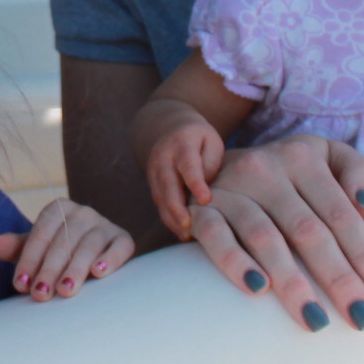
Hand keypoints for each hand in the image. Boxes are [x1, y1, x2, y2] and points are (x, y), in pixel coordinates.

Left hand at [0, 199, 135, 299]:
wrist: (93, 256)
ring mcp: (105, 225)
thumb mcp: (37, 249)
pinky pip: (120, 247)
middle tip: (41, 294)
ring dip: (75, 270)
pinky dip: (110, 259)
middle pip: (63, 242)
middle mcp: (83, 213)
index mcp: (58, 209)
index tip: (21, 285)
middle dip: (49, 270)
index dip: (29, 260)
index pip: (41, 234)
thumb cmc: (59, 253)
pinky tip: (99, 273)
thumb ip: (17, 247)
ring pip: (89, 246)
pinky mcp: (124, 239)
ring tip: (65, 291)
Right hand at [145, 119, 225, 238]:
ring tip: (187, 234)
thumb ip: (211, 163)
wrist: (169, 129)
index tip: (206, 199)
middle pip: (168, 184)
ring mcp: (154, 172)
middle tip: (189, 225)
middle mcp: (163, 158)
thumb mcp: (211, 141)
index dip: (196, 183)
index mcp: (182, 144)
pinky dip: (169, 219)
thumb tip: (205, 192)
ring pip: (160, 198)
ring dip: (172, 217)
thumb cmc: (199, 139)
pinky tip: (182, 232)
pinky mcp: (152, 185)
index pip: (188, 165)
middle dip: (177, 207)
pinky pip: (159, 204)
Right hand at [188, 133, 363, 331]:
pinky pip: (215, 236)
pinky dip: (234, 262)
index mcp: (304, 156)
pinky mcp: (200, 209)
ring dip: (292, 282)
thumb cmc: (285, 174)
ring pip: (265, 237)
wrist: (204, 161)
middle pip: (308, 230)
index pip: (341, 213)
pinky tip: (257, 289)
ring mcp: (230, 187)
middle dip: (338, 279)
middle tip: (361, 319)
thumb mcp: (326, 158)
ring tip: (315, 321)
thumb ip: (359, 173)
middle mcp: (266, 168)